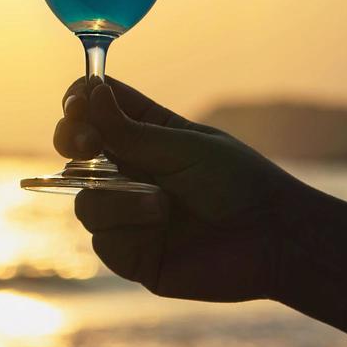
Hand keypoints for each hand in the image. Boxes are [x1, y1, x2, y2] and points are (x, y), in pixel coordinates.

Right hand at [56, 77, 304, 301]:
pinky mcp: (133, 253)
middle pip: (73, 150)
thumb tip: (91, 93)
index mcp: (145, 133)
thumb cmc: (238, 182)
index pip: (95, 107)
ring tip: (160, 205)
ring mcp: (128, 213)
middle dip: (73, 141)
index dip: (78, 103)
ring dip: (115, 198)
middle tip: (87, 144)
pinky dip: (126, 229)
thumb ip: (132, 131)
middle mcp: (130, 170)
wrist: (273, 239)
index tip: (79, 105)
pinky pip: (102, 240)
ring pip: (84, 199)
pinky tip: (160, 228)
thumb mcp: (184, 147)